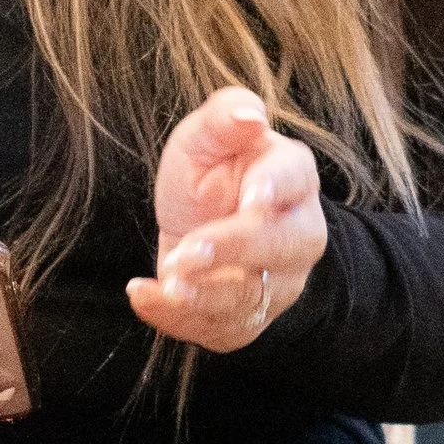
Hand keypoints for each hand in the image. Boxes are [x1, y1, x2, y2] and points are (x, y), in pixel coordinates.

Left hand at [126, 89, 325, 353]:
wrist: (197, 226)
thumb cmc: (208, 175)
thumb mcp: (203, 137)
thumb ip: (222, 117)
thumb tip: (250, 115)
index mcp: (292, 175)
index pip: (293, 178)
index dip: (275, 188)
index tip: (252, 198)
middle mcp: (298, 232)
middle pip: (282, 245)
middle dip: (233, 249)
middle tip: (185, 252)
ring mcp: (279, 281)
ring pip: (253, 295)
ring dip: (206, 294)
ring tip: (166, 281)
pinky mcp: (250, 319)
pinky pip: (223, 328)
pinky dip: (180, 319)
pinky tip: (145, 295)